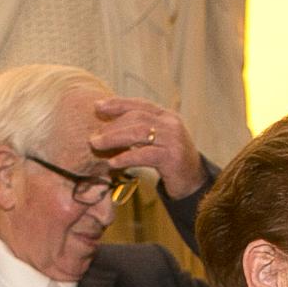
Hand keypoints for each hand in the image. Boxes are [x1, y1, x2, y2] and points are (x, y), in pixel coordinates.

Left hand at [89, 96, 204, 198]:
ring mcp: (173, 140)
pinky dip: (126, 157)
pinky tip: (113, 162)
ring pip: (139, 133)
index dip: (118, 103)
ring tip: (97, 145)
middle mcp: (171, 124)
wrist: (194, 182)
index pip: (139, 105)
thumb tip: (108, 129)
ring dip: (114, 138)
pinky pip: (145, 155)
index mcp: (166, 116)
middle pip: (137, 118)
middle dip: (112, 126)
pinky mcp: (172, 157)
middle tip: (93, 136)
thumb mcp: (156, 141)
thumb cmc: (170, 162)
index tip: (97, 106)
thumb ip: (140, 132)